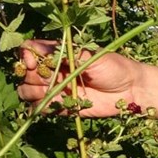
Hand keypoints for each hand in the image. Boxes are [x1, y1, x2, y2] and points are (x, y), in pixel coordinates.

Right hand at [16, 39, 141, 116]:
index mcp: (59, 54)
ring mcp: (56, 89)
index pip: (29, 51)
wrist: (131, 90)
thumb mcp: (91, 55)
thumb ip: (65, 53)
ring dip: (33, 92)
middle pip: (26, 73)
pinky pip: (41, 109)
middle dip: (31, 77)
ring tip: (52, 93)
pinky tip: (55, 105)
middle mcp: (53, 70)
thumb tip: (35, 49)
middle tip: (49, 80)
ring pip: (27, 91)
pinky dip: (41, 108)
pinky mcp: (61, 106)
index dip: (26, 57)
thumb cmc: (114, 67)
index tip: (34, 63)